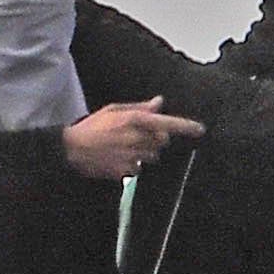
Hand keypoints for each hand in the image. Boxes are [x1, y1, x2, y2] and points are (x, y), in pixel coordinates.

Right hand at [60, 101, 202, 181]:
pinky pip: (139, 169)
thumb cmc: (92, 126)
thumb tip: (159, 102)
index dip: (186, 126)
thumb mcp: (114, 110)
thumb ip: (140, 107)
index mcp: (135, 120)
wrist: (73, 149)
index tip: (200, 129)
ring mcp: (132, 156)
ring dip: (144, 152)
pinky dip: (133, 165)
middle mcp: (137, 139)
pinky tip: (118, 158)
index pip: (168, 123)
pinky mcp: (126, 171)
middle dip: (156, 139)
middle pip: (162, 142)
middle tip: (138, 135)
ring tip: (124, 147)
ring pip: (152, 157)